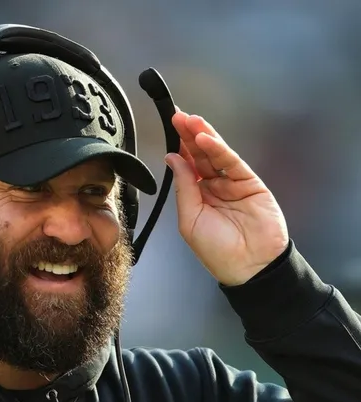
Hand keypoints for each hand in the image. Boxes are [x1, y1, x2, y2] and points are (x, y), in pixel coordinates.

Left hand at [165, 111, 288, 285]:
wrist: (248, 266)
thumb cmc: (216, 250)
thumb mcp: (190, 219)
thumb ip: (183, 187)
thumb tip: (172, 159)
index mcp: (197, 196)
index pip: (187, 166)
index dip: (179, 147)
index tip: (169, 129)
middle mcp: (214, 186)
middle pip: (200, 155)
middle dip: (189, 135)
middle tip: (177, 116)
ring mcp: (232, 183)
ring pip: (215, 155)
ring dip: (202, 136)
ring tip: (189, 120)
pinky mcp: (250, 183)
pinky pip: (231, 162)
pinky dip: (219, 149)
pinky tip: (205, 138)